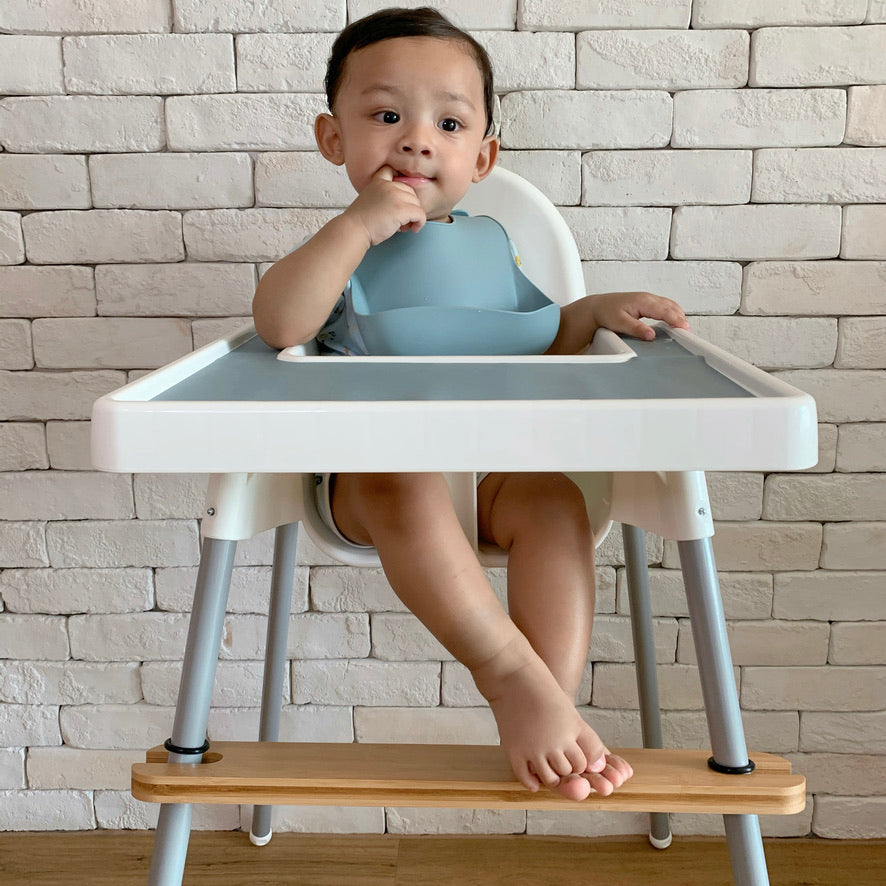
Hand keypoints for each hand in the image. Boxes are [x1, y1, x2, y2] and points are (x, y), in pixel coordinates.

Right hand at [343, 166, 426, 246]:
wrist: (354, 230)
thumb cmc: (360, 222)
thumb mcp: (369, 200)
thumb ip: (383, 197)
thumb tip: (398, 206)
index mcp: (378, 182)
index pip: (392, 172)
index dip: (400, 186)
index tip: (398, 200)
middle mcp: (388, 186)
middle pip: (411, 192)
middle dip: (409, 206)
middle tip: (401, 220)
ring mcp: (396, 196)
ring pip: (417, 204)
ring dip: (413, 216)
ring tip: (403, 226)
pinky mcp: (402, 209)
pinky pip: (420, 214)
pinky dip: (419, 223)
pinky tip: (412, 229)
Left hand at [546, 290, 689, 354]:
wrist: (597, 307)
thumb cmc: (606, 313)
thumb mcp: (619, 323)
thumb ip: (636, 329)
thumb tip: (651, 335)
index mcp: (643, 301)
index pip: (665, 310)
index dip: (677, 320)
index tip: (685, 329)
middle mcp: (648, 298)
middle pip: (671, 307)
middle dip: (681, 319)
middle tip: (688, 333)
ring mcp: (648, 299)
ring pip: (669, 305)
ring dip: (678, 315)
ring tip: (683, 329)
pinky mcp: (647, 303)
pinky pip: (665, 306)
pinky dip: (672, 313)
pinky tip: (674, 322)